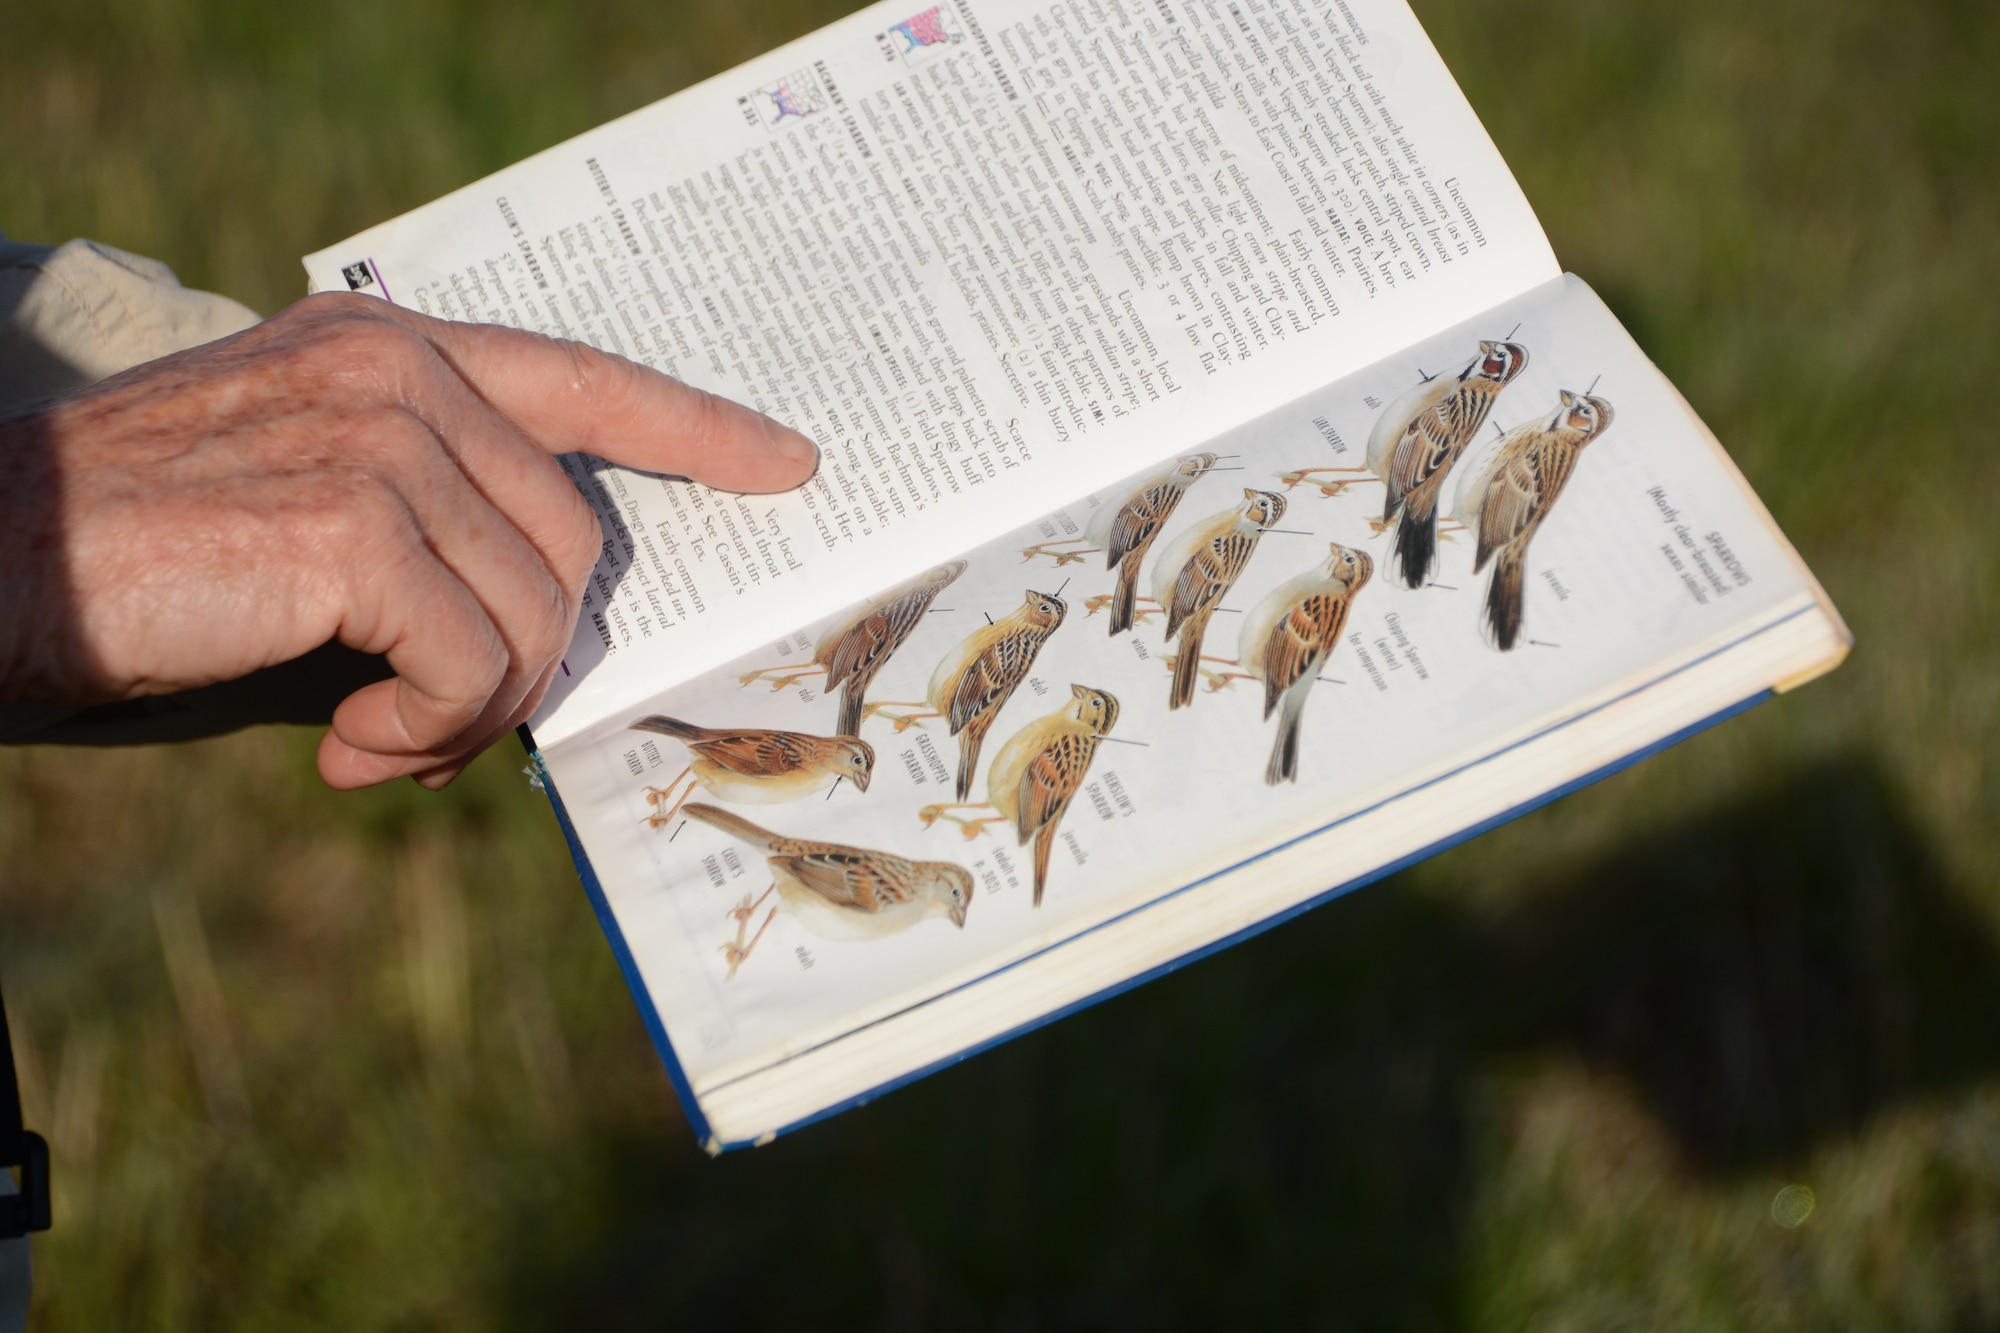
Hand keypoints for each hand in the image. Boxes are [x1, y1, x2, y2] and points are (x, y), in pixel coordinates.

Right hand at [0, 293, 818, 788]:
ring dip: (472, 709)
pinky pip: (474, 661)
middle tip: (437, 725)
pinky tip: (354, 753)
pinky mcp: (352, 523)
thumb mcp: (306, 522)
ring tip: (385, 743)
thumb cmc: (140, 562)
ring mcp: (376, 436)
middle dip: (531, 656)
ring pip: (535, 611)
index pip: (579, 373)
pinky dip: (430, 731)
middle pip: (573, 539)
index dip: (693, 426)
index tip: (787, 462)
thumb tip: (538, 660)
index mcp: (387, 351)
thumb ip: (430, 550)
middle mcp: (393, 371)